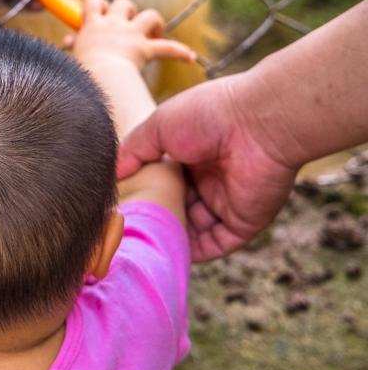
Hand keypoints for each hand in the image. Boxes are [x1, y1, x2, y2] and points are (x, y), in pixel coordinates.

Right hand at [65, 0, 196, 72]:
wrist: (98, 77)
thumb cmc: (81, 69)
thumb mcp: (74, 55)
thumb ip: (73, 45)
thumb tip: (67, 42)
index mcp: (92, 25)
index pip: (92, 1)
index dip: (96, 4)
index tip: (98, 11)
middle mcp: (113, 24)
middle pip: (123, 4)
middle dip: (127, 10)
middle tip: (126, 24)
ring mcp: (131, 35)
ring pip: (148, 16)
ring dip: (153, 22)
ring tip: (154, 32)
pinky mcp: (144, 48)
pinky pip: (167, 48)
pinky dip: (179, 52)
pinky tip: (190, 57)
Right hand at [117, 74, 298, 260]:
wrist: (258, 122)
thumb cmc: (209, 115)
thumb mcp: (158, 126)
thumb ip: (133, 150)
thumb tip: (111, 174)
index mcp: (191, 154)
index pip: (163, 182)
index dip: (144, 193)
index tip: (120, 207)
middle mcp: (208, 179)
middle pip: (177, 208)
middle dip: (156, 220)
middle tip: (127, 232)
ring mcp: (226, 202)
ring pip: (193, 230)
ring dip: (171, 239)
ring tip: (142, 247)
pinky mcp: (243, 222)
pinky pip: (215, 245)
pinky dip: (194, 253)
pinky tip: (168, 254)